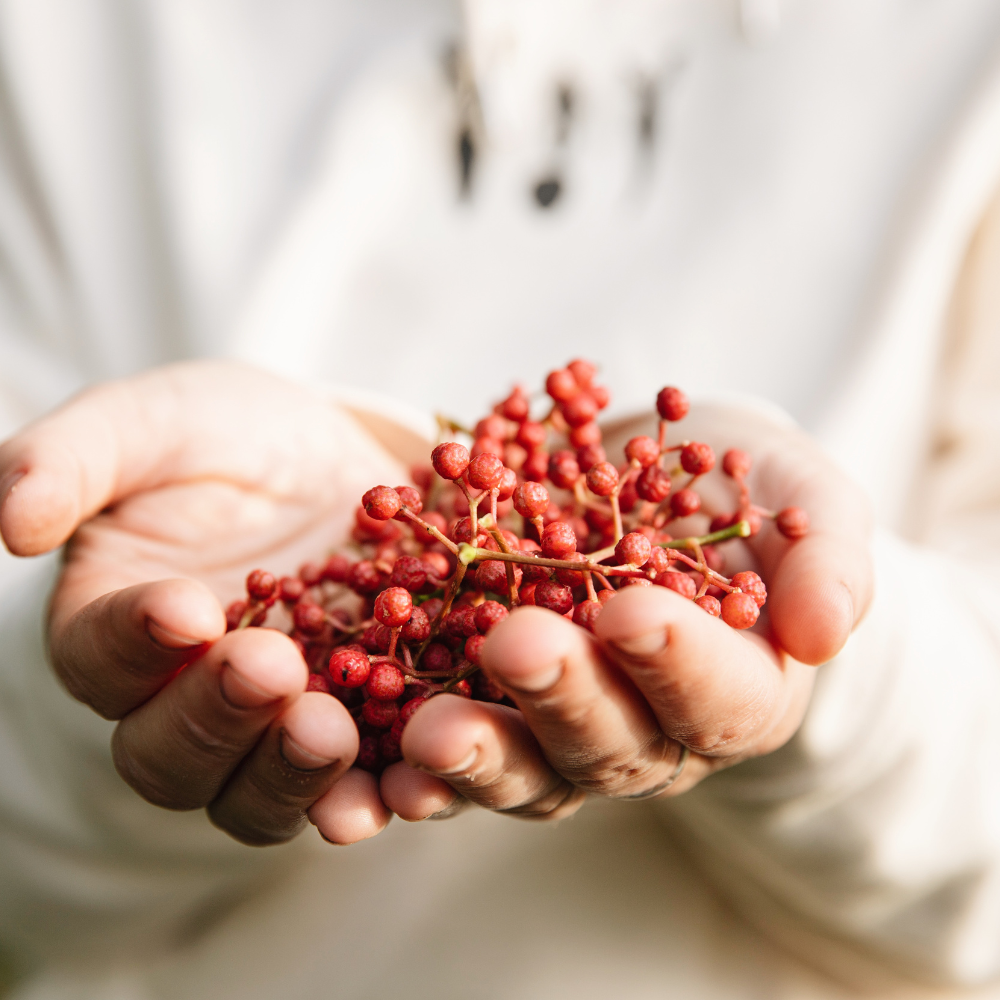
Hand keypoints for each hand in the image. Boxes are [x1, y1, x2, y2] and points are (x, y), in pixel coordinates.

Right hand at [0, 360, 416, 844]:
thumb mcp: (152, 422)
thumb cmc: (225, 435)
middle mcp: (184, 699)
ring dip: (290, 777)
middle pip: (172, 756)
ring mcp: (272, 725)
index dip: (133, 642)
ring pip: (257, 796)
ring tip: (330, 732)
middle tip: (268, 668)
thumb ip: (76, 458)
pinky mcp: (357, 727)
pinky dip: (377, 795)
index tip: (185, 605)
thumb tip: (10, 521)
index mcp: (117, 629)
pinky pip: (357, 786)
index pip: (99, 659)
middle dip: (216, 718)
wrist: (333, 460)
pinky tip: (408, 787)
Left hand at [377, 404, 873, 824]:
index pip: (720, 697)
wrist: (655, 486)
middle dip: (565, 698)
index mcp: (739, 691)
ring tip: (427, 735)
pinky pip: (459, 758)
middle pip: (613, 746)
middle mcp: (654, 734)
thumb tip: (822, 632)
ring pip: (529, 772)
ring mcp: (569, 736)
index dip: (678, 662)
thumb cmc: (743, 493)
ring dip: (479, 758)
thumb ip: (827, 558)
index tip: (630, 610)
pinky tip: (379, 763)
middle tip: (516, 645)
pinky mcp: (497, 717)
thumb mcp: (803, 502)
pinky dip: (421, 769)